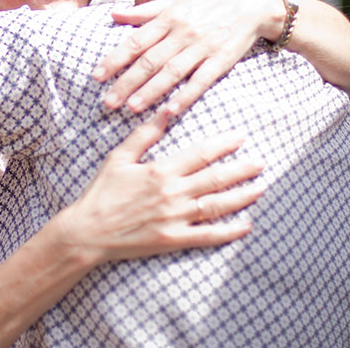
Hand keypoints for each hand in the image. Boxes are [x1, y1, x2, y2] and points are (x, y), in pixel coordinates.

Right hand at [57, 109, 264, 264]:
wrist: (88, 232)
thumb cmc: (102, 192)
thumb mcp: (119, 157)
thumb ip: (145, 134)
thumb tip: (166, 110)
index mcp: (160, 170)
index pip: (201, 153)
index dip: (224, 144)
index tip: (241, 137)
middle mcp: (172, 193)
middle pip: (216, 178)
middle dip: (242, 169)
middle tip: (261, 162)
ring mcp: (174, 218)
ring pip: (217, 205)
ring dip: (242, 196)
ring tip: (260, 188)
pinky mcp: (173, 239)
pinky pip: (207, 235)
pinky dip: (229, 230)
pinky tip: (246, 225)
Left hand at [92, 0, 282, 113]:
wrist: (252, 2)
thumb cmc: (209, 2)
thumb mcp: (176, 1)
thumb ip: (145, 12)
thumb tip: (114, 15)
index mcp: (169, 17)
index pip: (136, 41)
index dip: (115, 59)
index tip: (96, 76)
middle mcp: (183, 32)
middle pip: (150, 61)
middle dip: (127, 82)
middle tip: (108, 102)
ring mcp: (203, 47)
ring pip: (172, 72)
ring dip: (151, 91)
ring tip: (132, 108)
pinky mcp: (221, 60)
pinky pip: (201, 80)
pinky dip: (186, 95)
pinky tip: (171, 110)